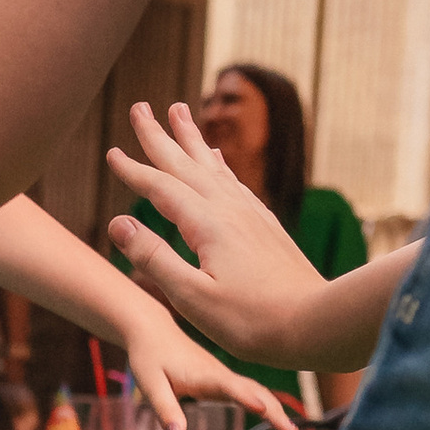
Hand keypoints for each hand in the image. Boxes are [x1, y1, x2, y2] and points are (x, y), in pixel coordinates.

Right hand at [106, 97, 327, 359]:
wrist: (317, 322)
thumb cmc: (252, 320)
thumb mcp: (191, 297)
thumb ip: (154, 257)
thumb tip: (117, 222)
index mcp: (206, 224)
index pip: (161, 187)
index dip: (133, 170)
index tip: (111, 152)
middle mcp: (229, 210)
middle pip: (186, 164)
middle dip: (160, 135)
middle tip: (141, 106)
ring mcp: (251, 215)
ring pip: (213, 166)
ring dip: (191, 139)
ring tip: (180, 111)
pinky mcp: (265, 226)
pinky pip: (234, 182)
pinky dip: (219, 164)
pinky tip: (218, 160)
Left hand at [113, 280, 294, 429]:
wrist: (152, 330)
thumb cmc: (148, 357)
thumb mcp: (151, 385)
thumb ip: (165, 410)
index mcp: (203, 375)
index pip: (229, 387)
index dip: (245, 397)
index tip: (263, 409)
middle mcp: (220, 373)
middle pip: (254, 391)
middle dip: (275, 412)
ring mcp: (224, 375)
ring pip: (257, 391)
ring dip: (276, 410)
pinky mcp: (223, 378)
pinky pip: (250, 391)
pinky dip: (267, 404)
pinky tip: (277, 417)